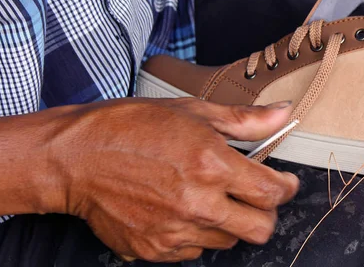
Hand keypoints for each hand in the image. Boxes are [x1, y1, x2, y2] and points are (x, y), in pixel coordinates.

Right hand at [47, 97, 298, 261]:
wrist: (75, 157)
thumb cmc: (130, 127)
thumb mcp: (193, 111)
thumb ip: (245, 120)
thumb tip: (283, 114)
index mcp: (211, 165)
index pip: (272, 192)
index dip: (287, 187)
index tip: (285, 182)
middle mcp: (198, 204)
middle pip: (260, 229)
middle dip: (266, 213)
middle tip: (256, 196)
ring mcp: (175, 232)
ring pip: (228, 241)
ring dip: (229, 221)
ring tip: (208, 196)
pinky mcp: (155, 250)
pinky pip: (194, 251)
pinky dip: (197, 233)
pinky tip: (181, 209)